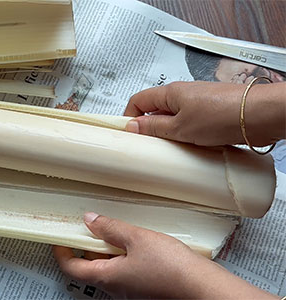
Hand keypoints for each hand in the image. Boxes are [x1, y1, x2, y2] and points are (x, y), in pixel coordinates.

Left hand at [53, 213, 275, 298]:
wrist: (201, 286)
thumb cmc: (171, 266)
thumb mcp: (136, 239)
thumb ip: (110, 228)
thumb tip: (89, 220)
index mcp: (107, 277)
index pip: (71, 268)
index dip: (61, 252)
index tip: (59, 236)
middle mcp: (115, 286)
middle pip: (87, 267)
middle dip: (82, 246)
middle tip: (84, 225)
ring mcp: (129, 287)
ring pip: (105, 266)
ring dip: (102, 247)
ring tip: (107, 227)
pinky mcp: (142, 283)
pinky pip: (122, 267)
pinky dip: (118, 252)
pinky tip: (129, 238)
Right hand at [124, 81, 284, 146]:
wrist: (258, 115)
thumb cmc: (221, 115)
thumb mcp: (180, 127)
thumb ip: (154, 127)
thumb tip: (132, 126)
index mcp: (169, 92)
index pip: (137, 100)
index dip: (128, 116)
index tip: (125, 134)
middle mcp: (181, 94)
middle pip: (153, 110)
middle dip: (147, 128)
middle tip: (146, 146)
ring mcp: (195, 104)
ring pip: (171, 118)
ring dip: (166, 133)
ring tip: (167, 149)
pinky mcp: (208, 114)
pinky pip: (186, 123)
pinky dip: (182, 135)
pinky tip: (186, 147)